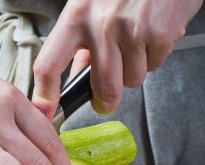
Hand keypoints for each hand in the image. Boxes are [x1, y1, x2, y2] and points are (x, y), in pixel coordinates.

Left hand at [31, 0, 201, 116]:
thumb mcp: (89, 4)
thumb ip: (79, 41)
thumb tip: (77, 75)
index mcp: (75, 17)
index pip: (49, 64)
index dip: (44, 95)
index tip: (43, 113)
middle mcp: (101, 25)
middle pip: (102, 87)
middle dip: (105, 99)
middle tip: (106, 98)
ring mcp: (132, 30)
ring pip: (131, 80)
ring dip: (134, 70)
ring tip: (135, 43)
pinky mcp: (160, 34)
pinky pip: (154, 66)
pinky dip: (155, 56)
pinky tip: (152, 34)